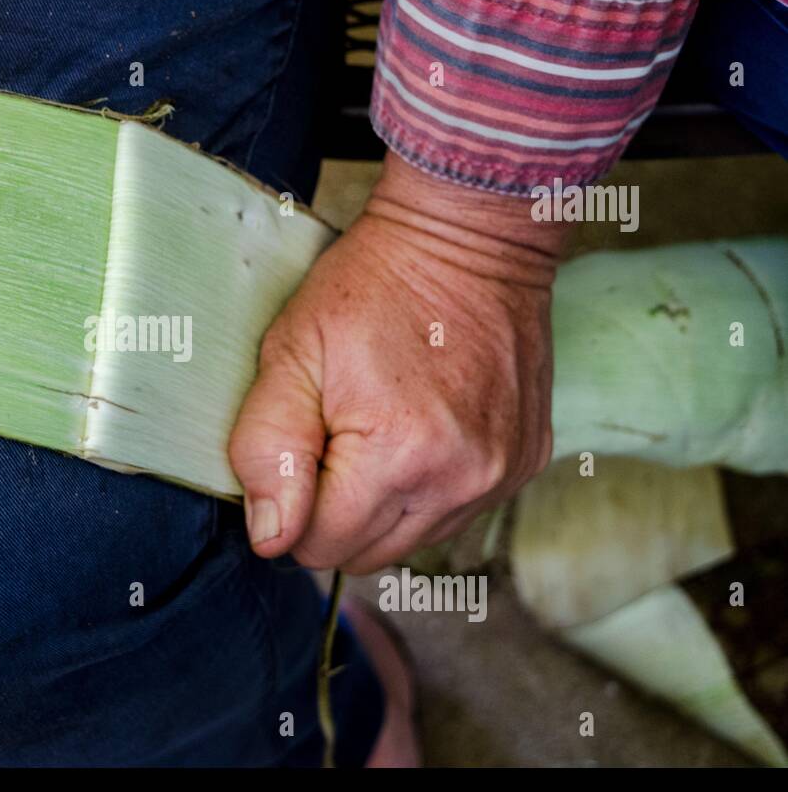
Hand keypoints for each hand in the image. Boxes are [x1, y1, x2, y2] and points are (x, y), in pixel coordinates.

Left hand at [229, 153, 566, 573]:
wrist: (470, 237)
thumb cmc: (372, 286)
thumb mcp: (292, 353)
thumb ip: (267, 450)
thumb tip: (269, 539)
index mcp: (399, 456)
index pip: (320, 545)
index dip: (292, 504)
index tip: (299, 445)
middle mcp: (461, 481)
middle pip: (366, 554)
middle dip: (333, 511)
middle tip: (330, 435)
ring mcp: (501, 475)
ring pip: (410, 541)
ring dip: (379, 504)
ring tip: (374, 427)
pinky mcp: (524, 462)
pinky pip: (455, 512)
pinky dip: (425, 488)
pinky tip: (417, 428)